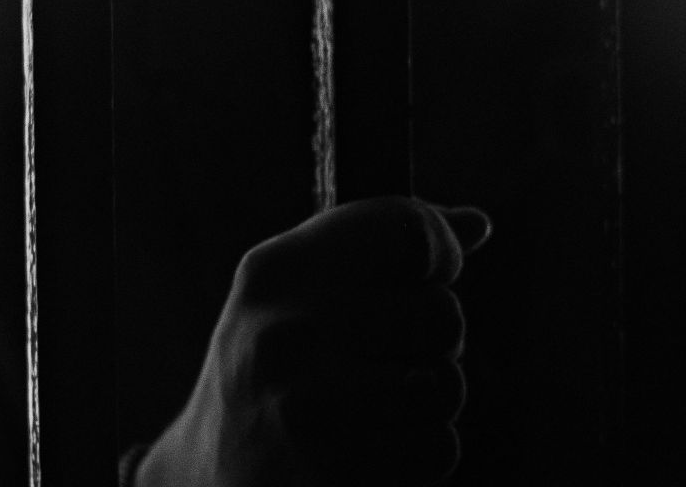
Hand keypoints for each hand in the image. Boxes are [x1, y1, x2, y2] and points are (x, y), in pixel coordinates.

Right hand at [139, 197, 490, 486]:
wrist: (209, 475)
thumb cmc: (275, 367)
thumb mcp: (297, 291)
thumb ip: (377, 248)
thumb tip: (476, 224)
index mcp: (276, 272)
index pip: (407, 230)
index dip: (440, 251)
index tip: (431, 273)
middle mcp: (284, 335)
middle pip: (442, 314)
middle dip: (436, 340)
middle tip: (391, 356)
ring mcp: (305, 411)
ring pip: (448, 386)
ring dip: (431, 402)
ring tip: (379, 406)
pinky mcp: (330, 477)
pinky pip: (438, 449)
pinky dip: (421, 454)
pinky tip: (372, 450)